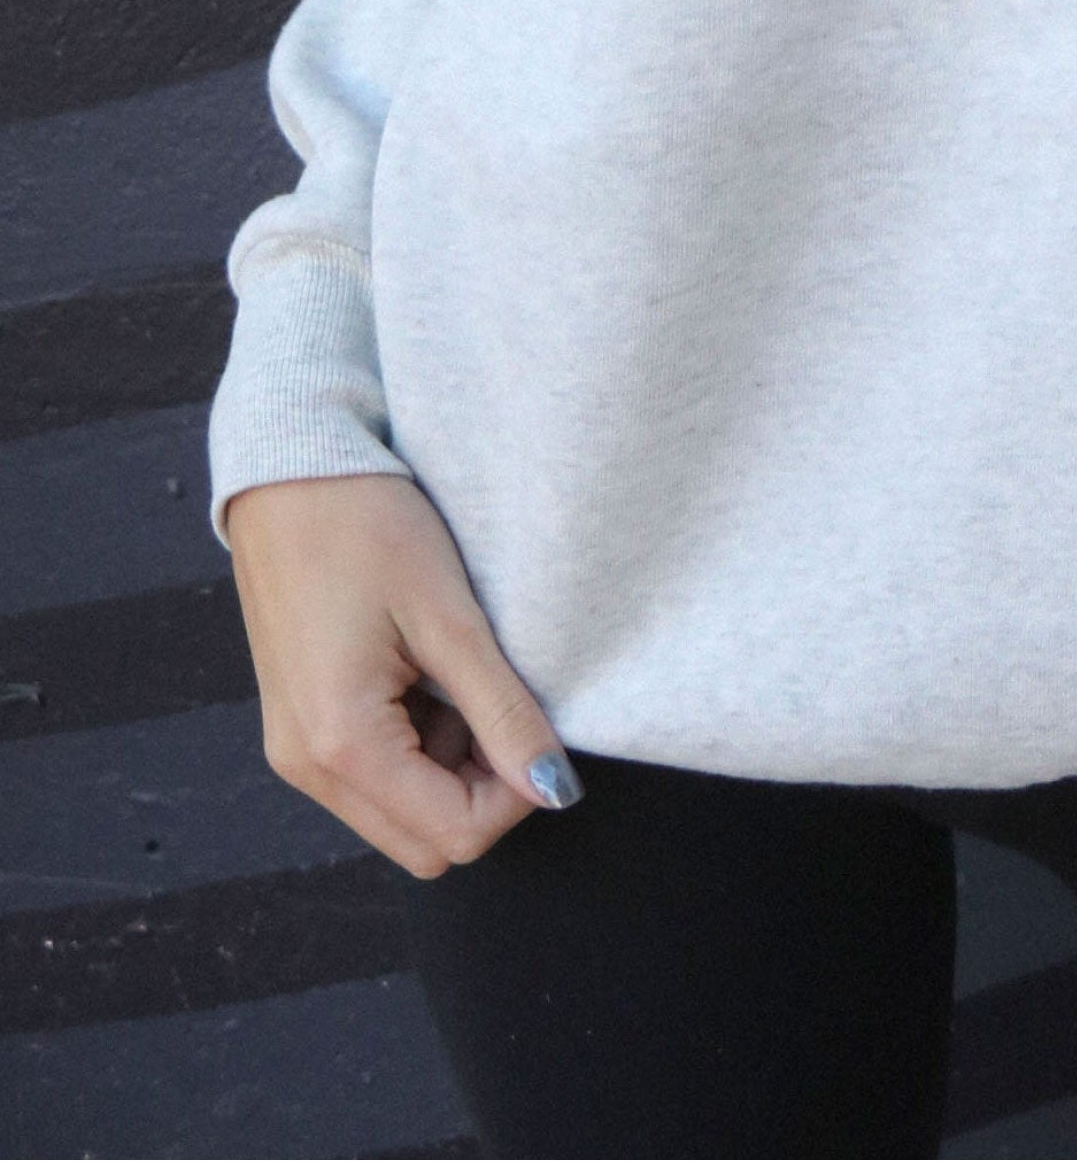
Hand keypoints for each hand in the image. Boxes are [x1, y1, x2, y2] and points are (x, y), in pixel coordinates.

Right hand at [227, 474, 578, 876]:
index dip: (514, 795)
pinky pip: (374, 771)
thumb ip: (503, 710)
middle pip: (424, 841)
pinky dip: (419, 742)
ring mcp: (298, 748)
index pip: (453, 836)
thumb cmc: (365, 526)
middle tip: (502, 702)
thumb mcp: (449, 616)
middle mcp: (307, 766)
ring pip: (402, 810)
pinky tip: (426, 667)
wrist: (288, 468)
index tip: (537, 726)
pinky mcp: (302, 723)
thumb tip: (555, 787)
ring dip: (451, 764)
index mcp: (340, 745)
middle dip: (482, 790)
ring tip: (458, 669)